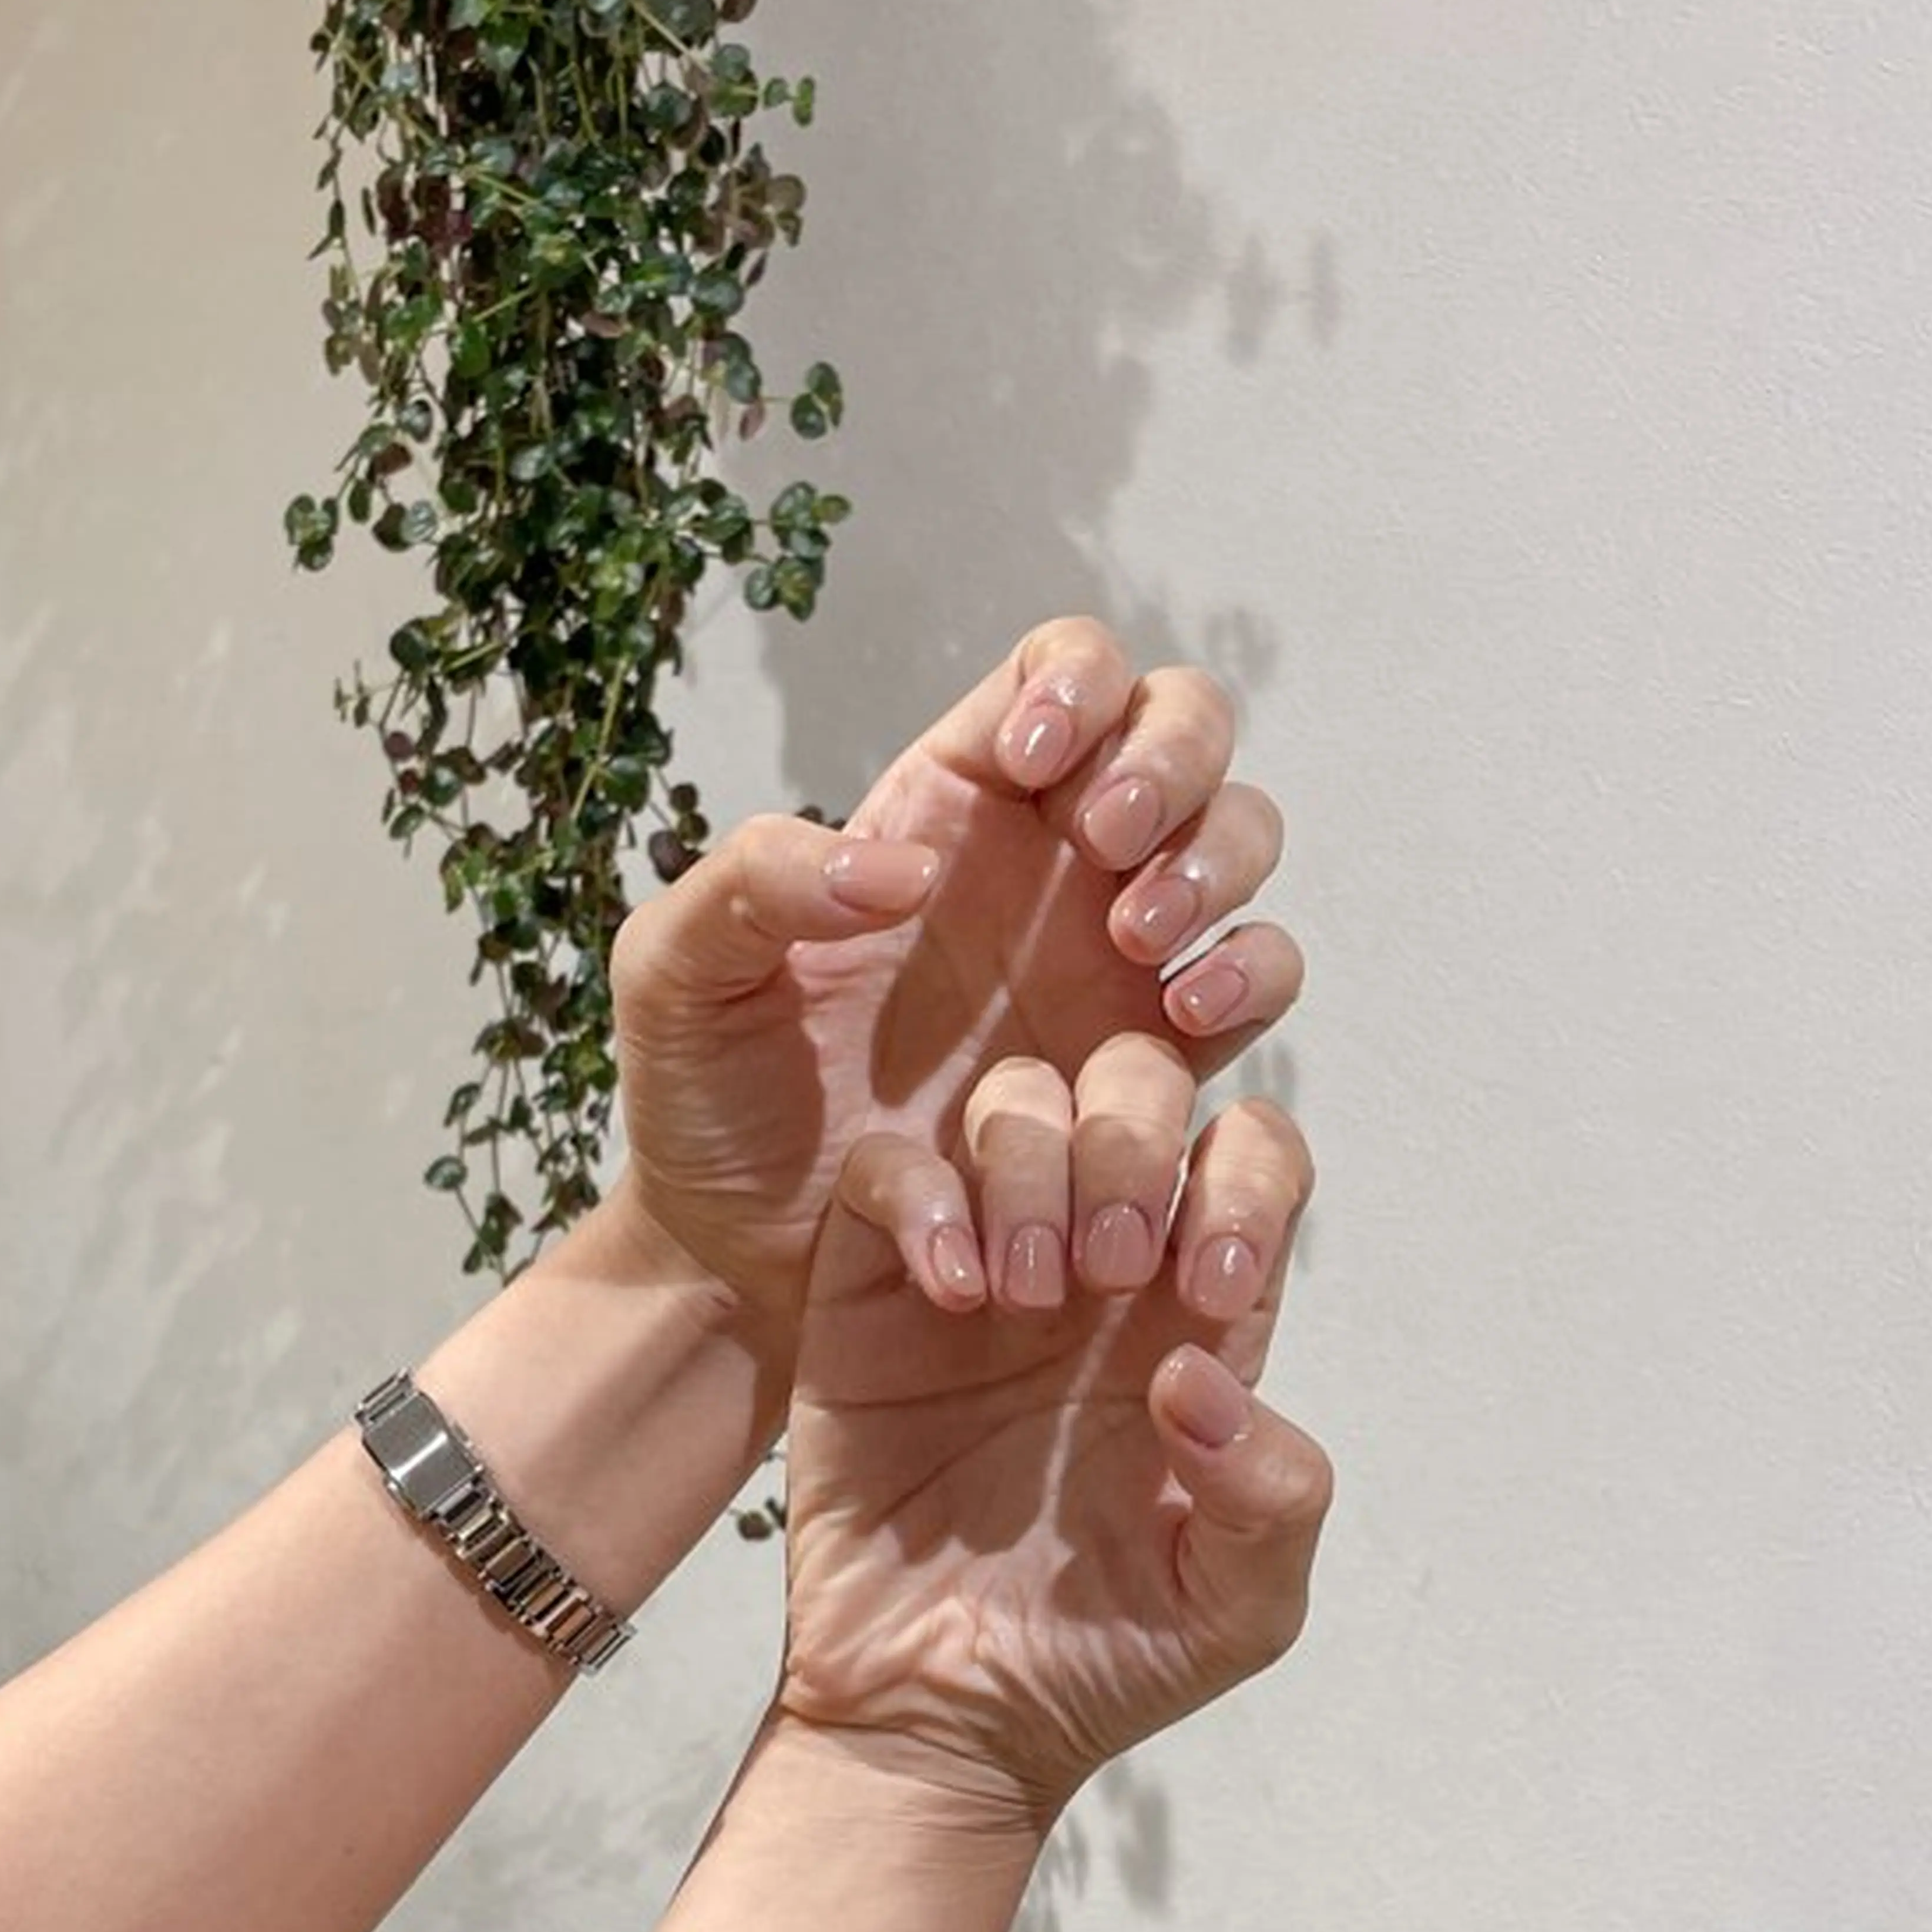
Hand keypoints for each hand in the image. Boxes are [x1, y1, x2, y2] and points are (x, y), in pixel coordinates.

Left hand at [608, 618, 1302, 1359]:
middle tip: (1103, 845)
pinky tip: (1180, 1017)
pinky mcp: (1151, 1063)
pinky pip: (1256, 981)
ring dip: (1215, 862)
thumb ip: (755, 883)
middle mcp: (1050, 862)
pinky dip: (1249, 974)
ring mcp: (1114, 957)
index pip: (1062, 669)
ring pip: (1239, 838)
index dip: (1078, 684)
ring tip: (1135, 940)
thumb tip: (906, 871)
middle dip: (1171, 760)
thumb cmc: (709, 1106)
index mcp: (948, 804)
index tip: (1031, 764)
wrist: (751, 1262)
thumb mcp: (674, 974)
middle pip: (1183, 726)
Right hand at [774, 1057, 1331, 1828]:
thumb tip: (1209, 1378)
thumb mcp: (1234, 1608)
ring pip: (1016, 1097)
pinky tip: (953, 1294)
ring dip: (1035, 1163)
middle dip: (1136, 1140)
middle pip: (1140, 1086)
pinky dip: (922, 1195)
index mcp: (1197, 1315)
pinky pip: (891, 1167)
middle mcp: (1098, 1265)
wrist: (938, 1719)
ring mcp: (981, 1263)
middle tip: (1111, 1274)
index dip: (1249, 1179)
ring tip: (1027, 1297)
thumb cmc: (1097, 1662)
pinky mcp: (873, 1288)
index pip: (1253, 1158)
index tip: (1212, 1289)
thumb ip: (1271, 1499)